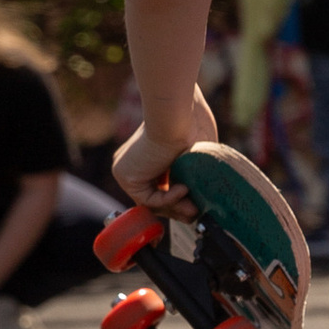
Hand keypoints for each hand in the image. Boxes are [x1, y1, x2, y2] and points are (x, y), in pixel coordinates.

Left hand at [112, 83, 216, 214]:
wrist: (176, 116)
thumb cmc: (192, 127)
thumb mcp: (196, 155)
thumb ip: (193, 174)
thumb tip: (202, 196)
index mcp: (150, 155)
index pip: (161, 187)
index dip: (180, 200)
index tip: (197, 204)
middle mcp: (136, 163)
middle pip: (156, 197)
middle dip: (179, 208)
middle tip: (198, 212)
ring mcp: (128, 169)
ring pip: (152, 201)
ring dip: (176, 207)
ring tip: (195, 206)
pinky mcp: (125, 175)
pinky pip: (148, 199)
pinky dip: (168, 199)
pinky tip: (184, 188)